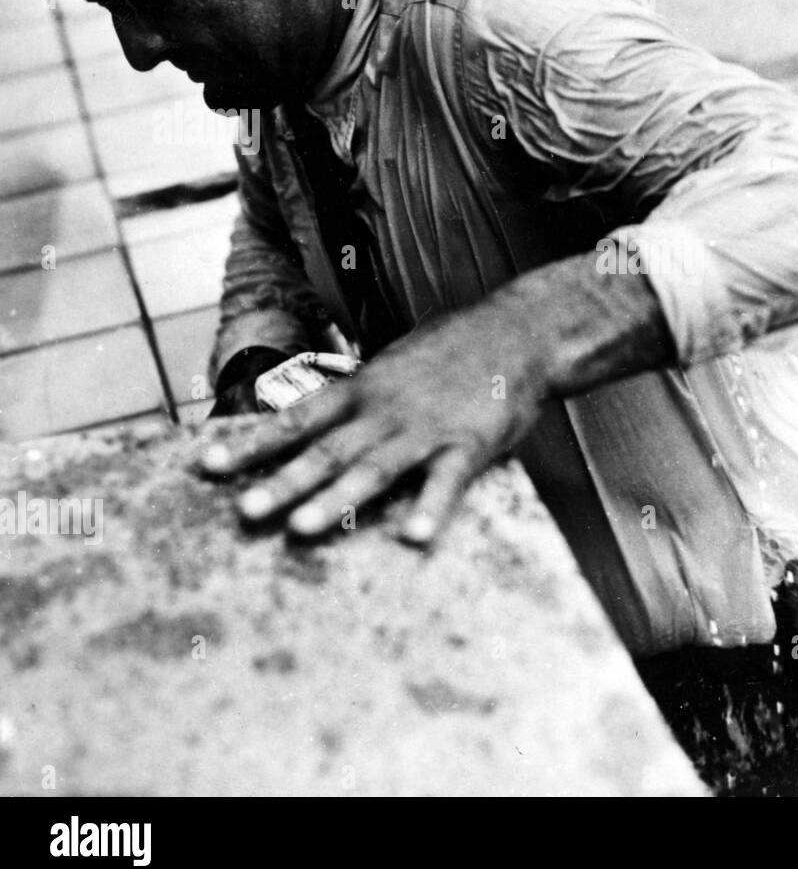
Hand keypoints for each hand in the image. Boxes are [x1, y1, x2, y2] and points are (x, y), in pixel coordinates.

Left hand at [196, 303, 544, 543]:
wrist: (519, 330)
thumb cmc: (452, 350)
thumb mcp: (394, 364)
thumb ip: (356, 395)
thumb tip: (307, 417)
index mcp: (364, 390)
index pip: (297, 418)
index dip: (253, 442)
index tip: (207, 465)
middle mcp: (387, 410)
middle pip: (328, 449)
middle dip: (284, 480)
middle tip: (244, 511)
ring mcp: (428, 428)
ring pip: (376, 467)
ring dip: (338, 498)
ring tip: (303, 528)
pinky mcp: (471, 444)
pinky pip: (448, 481)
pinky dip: (431, 508)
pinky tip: (413, 537)